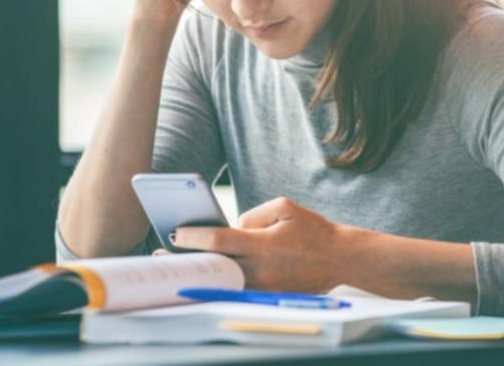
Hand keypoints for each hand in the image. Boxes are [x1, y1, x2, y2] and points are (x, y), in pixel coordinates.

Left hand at [173, 197, 348, 292]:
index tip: (175, 234)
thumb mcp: (284, 207)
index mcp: (263, 244)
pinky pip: (238, 288)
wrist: (340, 258)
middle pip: (215, 266)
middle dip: (189, 260)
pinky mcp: (268, 295)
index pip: (220, 241)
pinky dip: (221, 281)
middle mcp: (261, 269)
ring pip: (223, 281)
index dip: (194, 238)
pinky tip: (207, 274)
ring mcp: (264, 286)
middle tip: (163, 256)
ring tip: (180, 265)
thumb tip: (231, 227)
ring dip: (202, 273)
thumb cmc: (312, 229)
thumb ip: (252, 215)